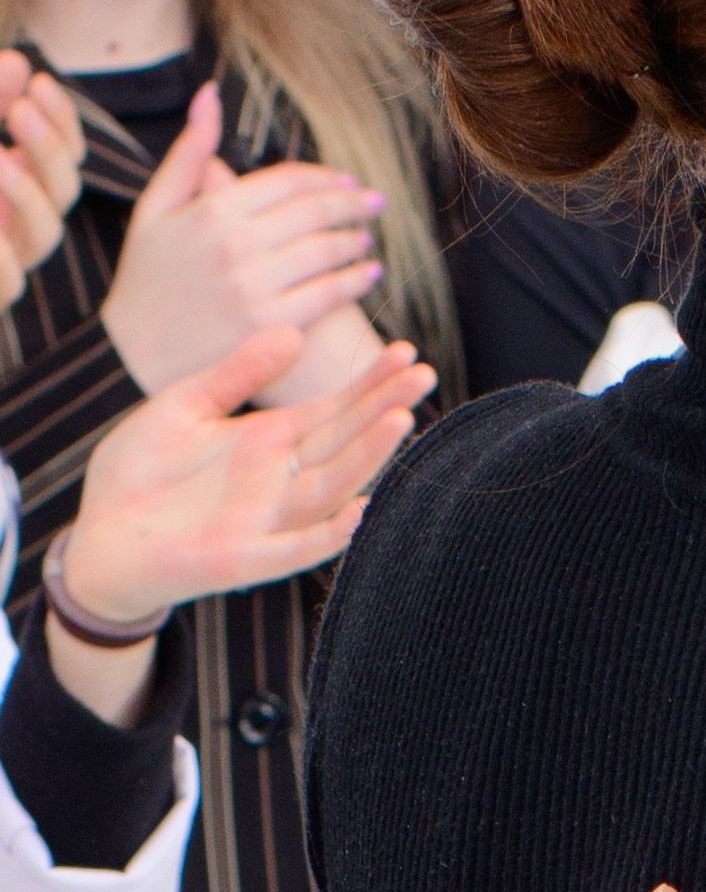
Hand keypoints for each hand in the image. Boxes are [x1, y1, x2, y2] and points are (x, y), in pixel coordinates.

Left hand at [0, 50, 82, 300]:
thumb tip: (18, 65)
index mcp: (16, 185)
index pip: (65, 155)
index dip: (62, 121)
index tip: (40, 82)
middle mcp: (16, 223)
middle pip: (64, 193)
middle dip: (49, 149)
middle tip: (21, 110)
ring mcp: (3, 262)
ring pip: (46, 237)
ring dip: (29, 196)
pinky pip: (8, 286)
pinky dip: (2, 259)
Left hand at [49, 326, 433, 726]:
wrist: (97, 538)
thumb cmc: (140, 474)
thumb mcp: (185, 406)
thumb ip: (237, 374)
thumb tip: (293, 333)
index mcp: (271, 442)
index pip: (335, 409)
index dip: (371, 383)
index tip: (406, 351)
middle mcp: (280, 480)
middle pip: (345, 441)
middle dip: (384, 408)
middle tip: (422, 372)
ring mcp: (267, 520)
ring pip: (332, 487)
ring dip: (367, 457)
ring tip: (400, 418)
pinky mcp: (243, 558)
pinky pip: (295, 548)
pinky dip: (327, 535)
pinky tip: (357, 509)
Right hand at [100, 81, 387, 393]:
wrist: (132, 356)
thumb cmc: (146, 277)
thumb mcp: (155, 209)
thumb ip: (189, 152)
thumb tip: (209, 93)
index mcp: (212, 209)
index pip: (290, 180)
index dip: (325, 178)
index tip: (346, 180)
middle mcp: (235, 244)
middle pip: (316, 212)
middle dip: (353, 203)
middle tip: (375, 202)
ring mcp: (254, 286)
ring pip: (328, 251)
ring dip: (357, 240)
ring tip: (367, 237)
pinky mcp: (270, 325)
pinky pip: (329, 294)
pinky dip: (356, 280)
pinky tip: (369, 274)